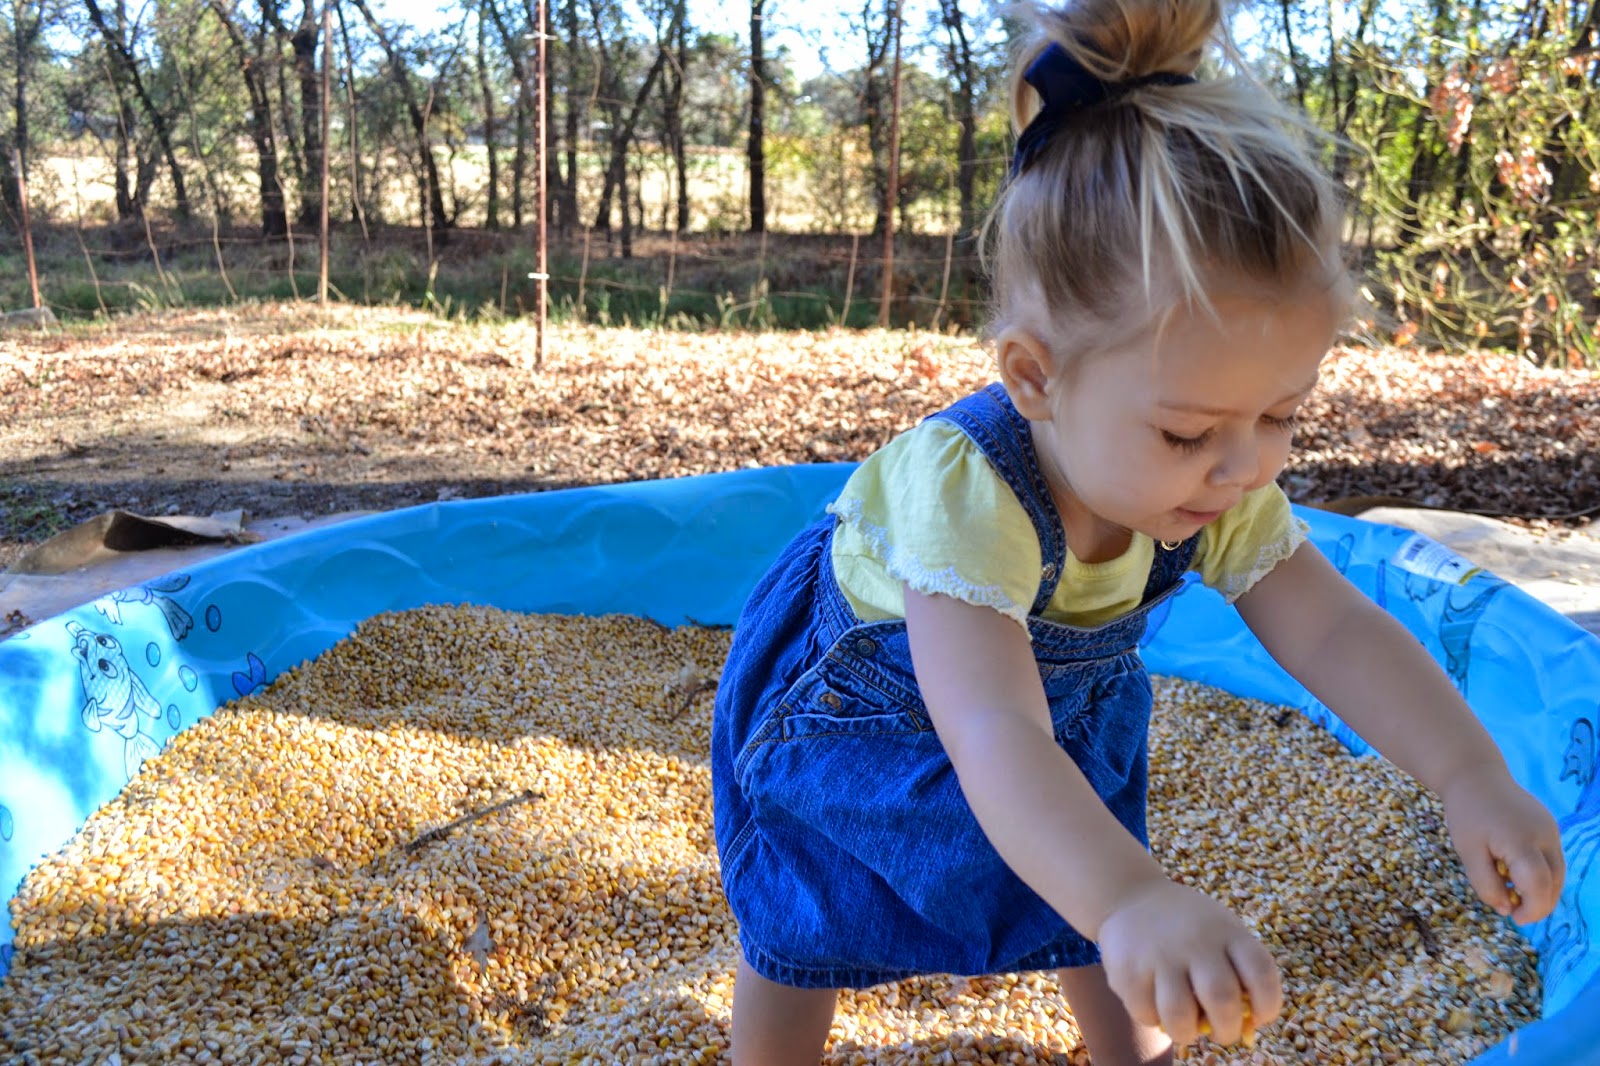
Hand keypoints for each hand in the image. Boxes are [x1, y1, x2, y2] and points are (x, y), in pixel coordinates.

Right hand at [1097, 879, 1281, 1046]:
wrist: (1132, 895)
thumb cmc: (1189, 927)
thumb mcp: (1221, 934)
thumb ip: (1239, 974)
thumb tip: (1247, 1029)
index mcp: (1227, 932)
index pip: (1261, 973)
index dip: (1268, 1005)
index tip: (1259, 1017)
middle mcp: (1195, 941)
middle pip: (1222, 999)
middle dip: (1227, 1030)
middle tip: (1221, 1032)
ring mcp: (1159, 954)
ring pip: (1180, 1015)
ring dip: (1188, 1033)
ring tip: (1186, 1028)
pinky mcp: (1128, 969)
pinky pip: (1146, 1014)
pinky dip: (1154, 1020)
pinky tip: (1155, 1006)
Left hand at [1441, 764, 1564, 923]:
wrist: (1474, 774)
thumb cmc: (1466, 813)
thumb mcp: (1468, 851)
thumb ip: (1486, 883)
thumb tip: (1506, 909)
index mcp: (1522, 841)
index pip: (1539, 886)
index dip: (1532, 909)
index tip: (1514, 919)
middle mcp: (1545, 835)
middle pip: (1555, 882)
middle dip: (1539, 904)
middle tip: (1514, 913)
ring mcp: (1551, 829)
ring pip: (1557, 872)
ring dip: (1541, 890)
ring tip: (1513, 894)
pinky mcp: (1550, 826)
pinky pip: (1551, 858)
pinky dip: (1540, 873)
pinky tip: (1515, 873)